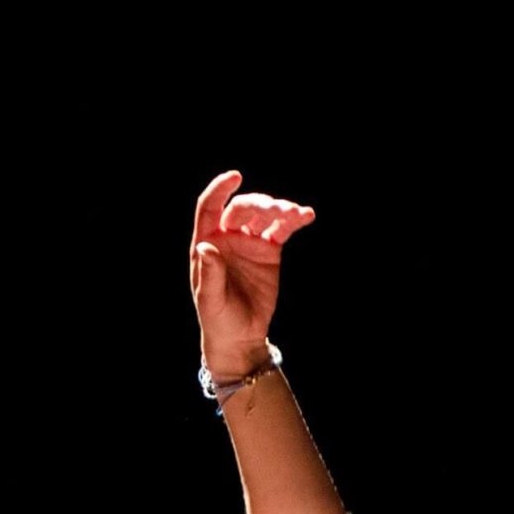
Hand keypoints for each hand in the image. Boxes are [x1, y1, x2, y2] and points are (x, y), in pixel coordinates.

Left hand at [191, 169, 315, 381]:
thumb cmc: (219, 319)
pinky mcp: (269, 252)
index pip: (210, 207)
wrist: (240, 337)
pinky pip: (282, 230)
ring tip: (296, 213)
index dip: (220, 190)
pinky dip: (294, 221)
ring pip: (264, 216)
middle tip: (277, 210)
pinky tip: (307, 215)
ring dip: (279, 210)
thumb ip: (210, 274)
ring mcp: (250, 242)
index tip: (235, 176)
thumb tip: (206, 247)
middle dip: (259, 205)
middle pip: (242, 209)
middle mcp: (228, 237)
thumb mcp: (210, 300)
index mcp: (208, 242)